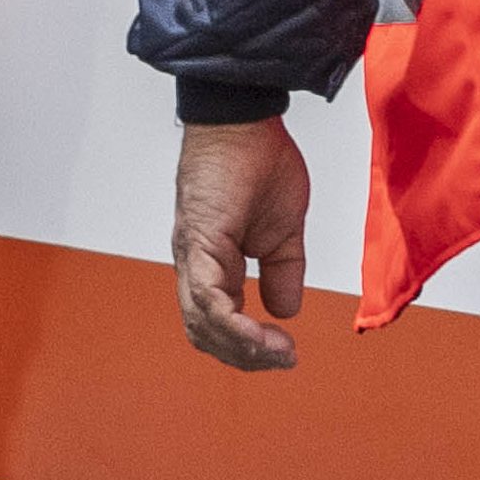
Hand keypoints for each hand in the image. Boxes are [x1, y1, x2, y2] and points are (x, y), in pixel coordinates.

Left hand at [171, 116, 313, 372]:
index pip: (219, 322)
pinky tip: (263, 334)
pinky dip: (233, 323)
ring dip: (242, 347)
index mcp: (213, 263)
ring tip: (280, 353)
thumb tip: (285, 311)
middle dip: (245, 356)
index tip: (286, 353)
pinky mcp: (200, 241)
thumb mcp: (284, 230)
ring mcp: (194, 255)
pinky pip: (207, 296)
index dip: (249, 346)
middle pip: (205, 332)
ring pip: (202, 322)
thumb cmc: (260, 162)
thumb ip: (283, 271)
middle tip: (283, 360)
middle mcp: (196, 264)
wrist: (245, 119)